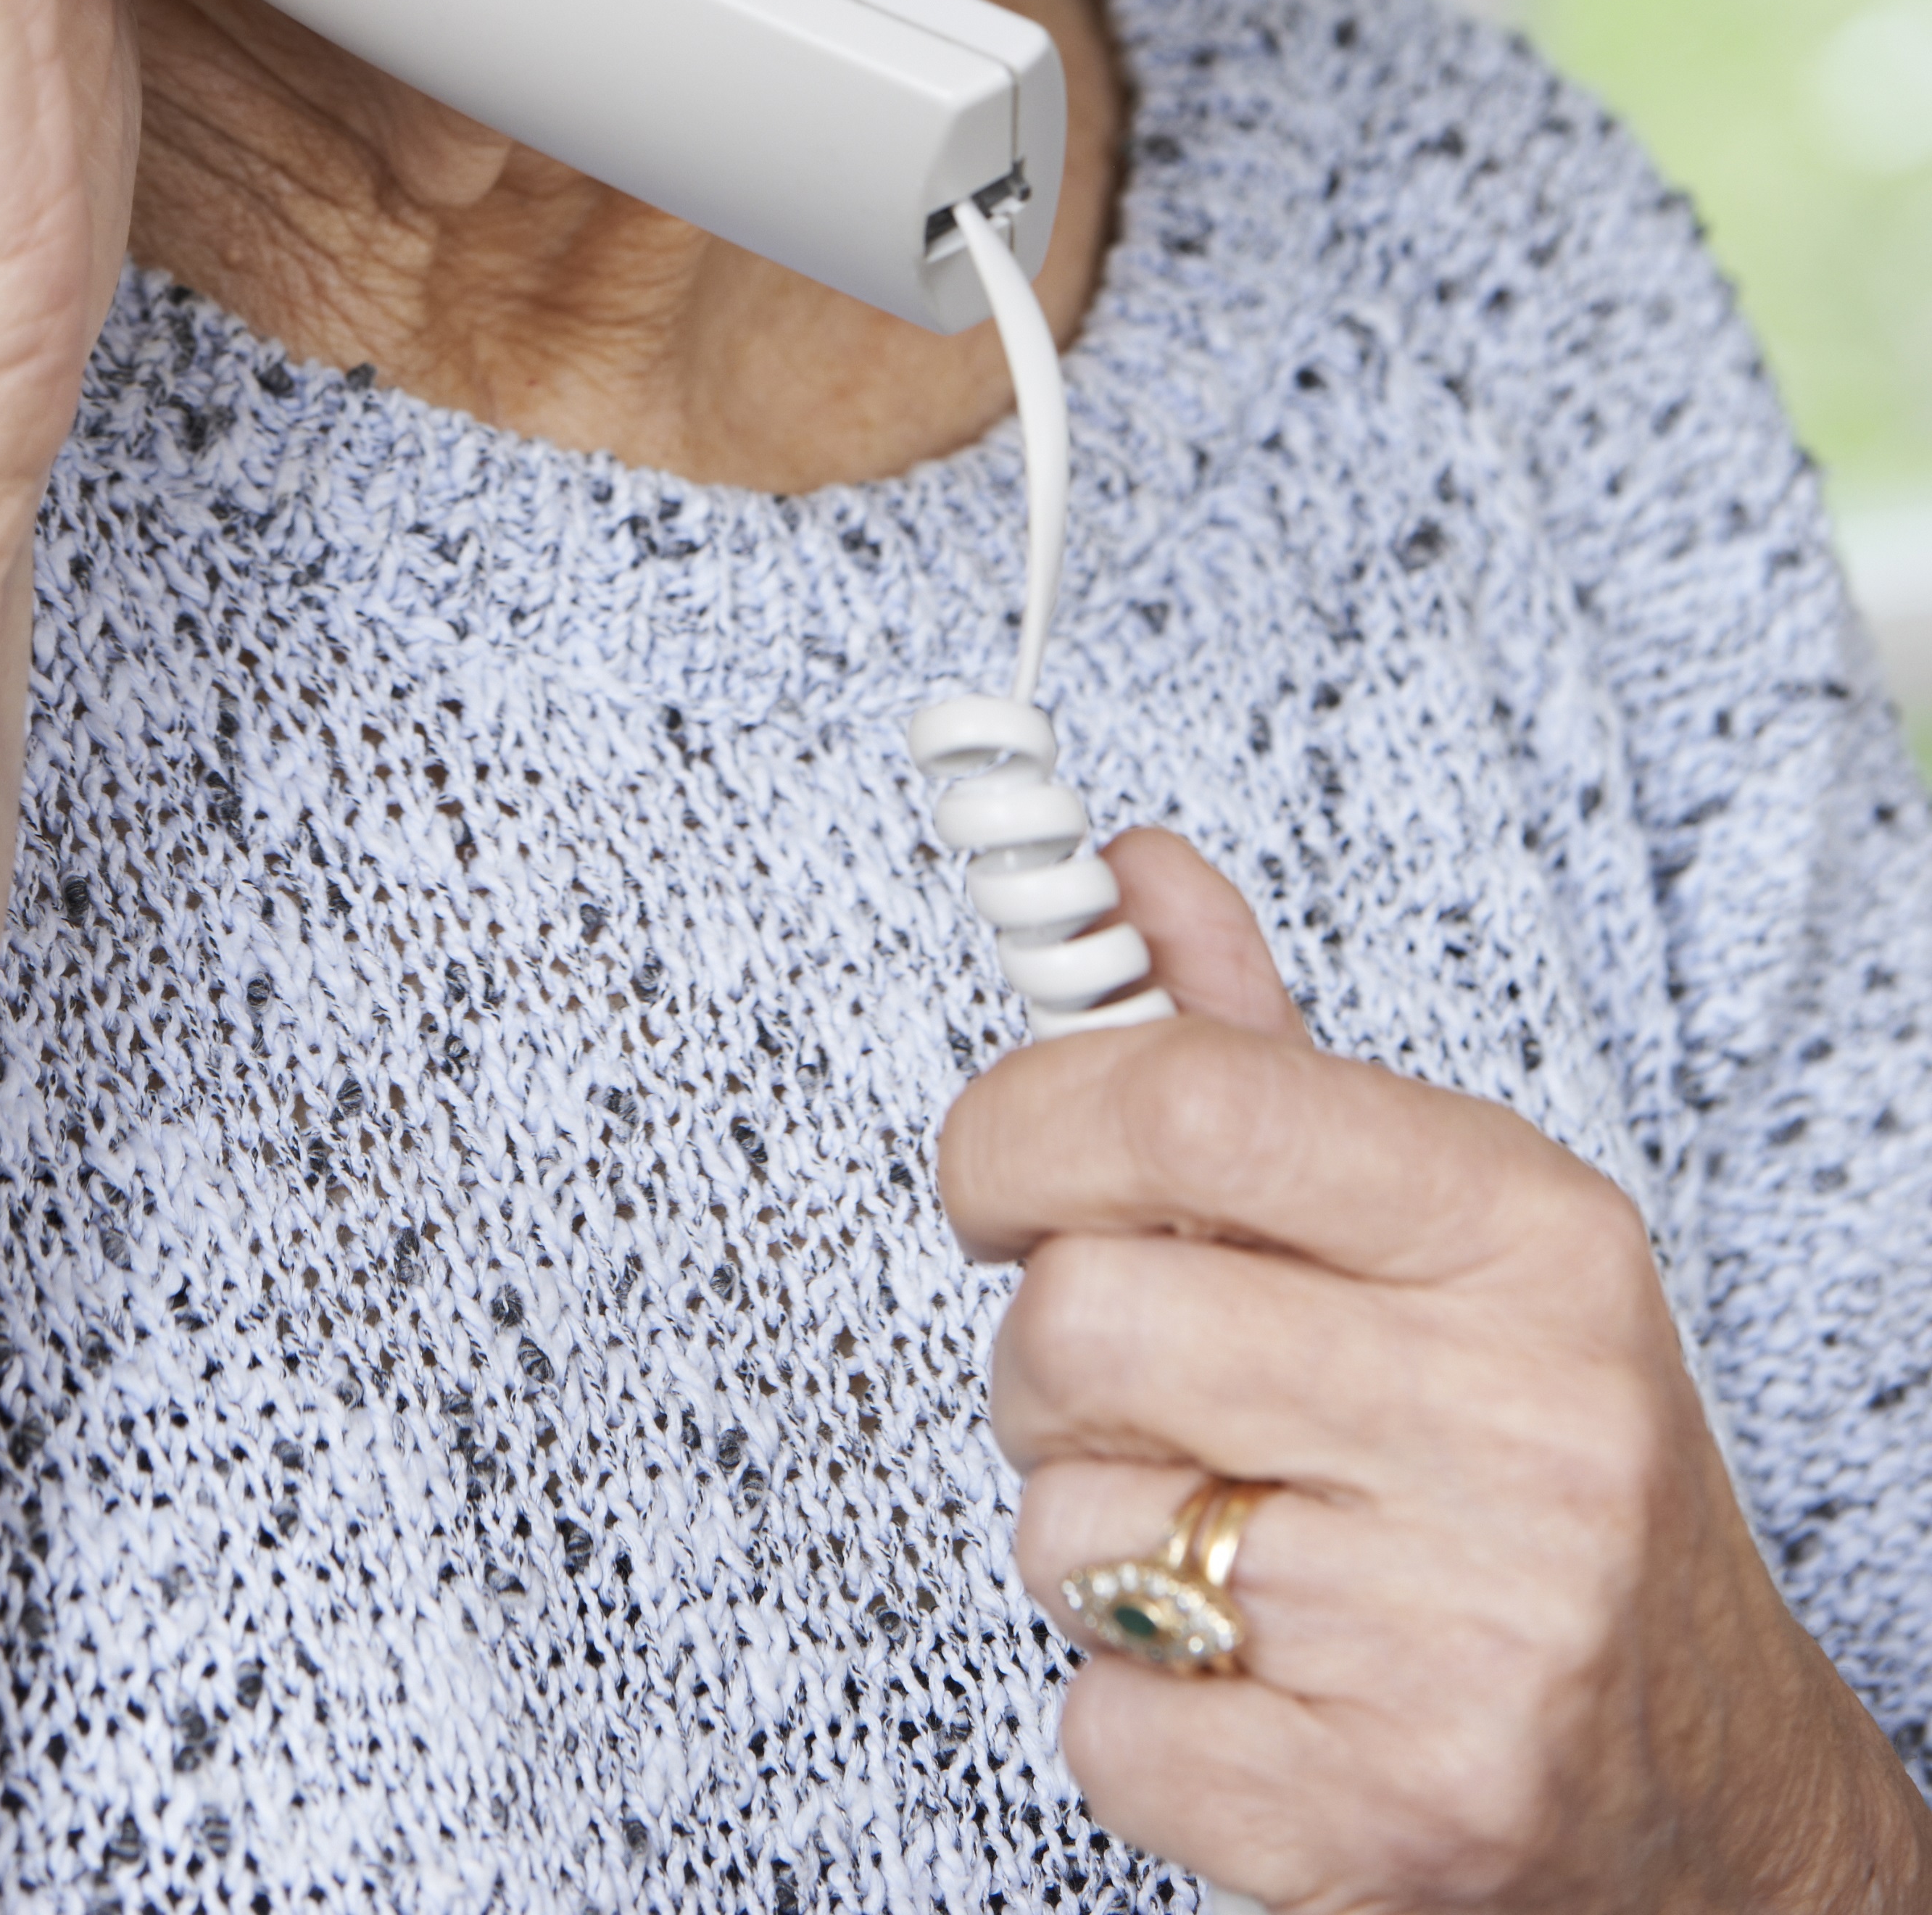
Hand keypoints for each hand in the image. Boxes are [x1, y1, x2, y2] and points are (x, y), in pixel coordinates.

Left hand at [938, 831, 1931, 1914]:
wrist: (1700, 1782)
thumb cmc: (1530, 1463)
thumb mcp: (1439, 1230)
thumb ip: (1256, 1051)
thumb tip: (1123, 873)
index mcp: (1522, 1234)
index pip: (1184, 1099)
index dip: (1021, 1120)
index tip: (992, 1168)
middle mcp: (1513, 1424)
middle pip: (1081, 1318)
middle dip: (1050, 1359)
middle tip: (1126, 1388)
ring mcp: (1459, 1637)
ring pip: (1068, 1527)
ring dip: (1094, 1536)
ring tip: (1224, 1538)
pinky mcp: (1387, 1822)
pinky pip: (1100, 1721)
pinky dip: (1136, 1709)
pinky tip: (1255, 1682)